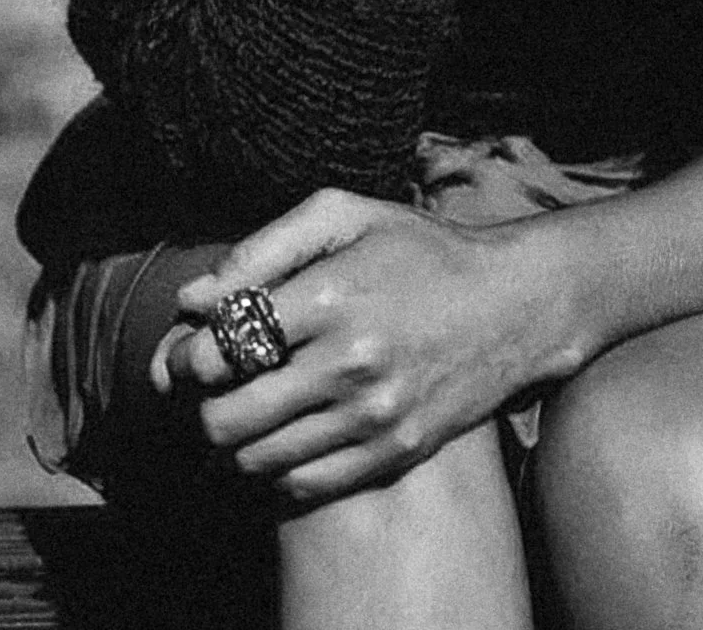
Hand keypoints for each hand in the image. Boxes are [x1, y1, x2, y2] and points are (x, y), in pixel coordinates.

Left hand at [151, 187, 535, 505]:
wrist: (514, 305)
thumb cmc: (420, 250)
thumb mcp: (345, 217)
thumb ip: (263, 249)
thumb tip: (193, 298)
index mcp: (331, 298)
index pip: (221, 347)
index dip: (189, 354)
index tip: (195, 349)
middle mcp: (349, 365)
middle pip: (227, 419)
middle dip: (201, 404)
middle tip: (213, 388)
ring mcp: (372, 418)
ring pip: (257, 461)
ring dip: (234, 441)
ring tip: (245, 410)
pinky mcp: (392, 454)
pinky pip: (302, 485)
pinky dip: (276, 468)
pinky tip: (286, 433)